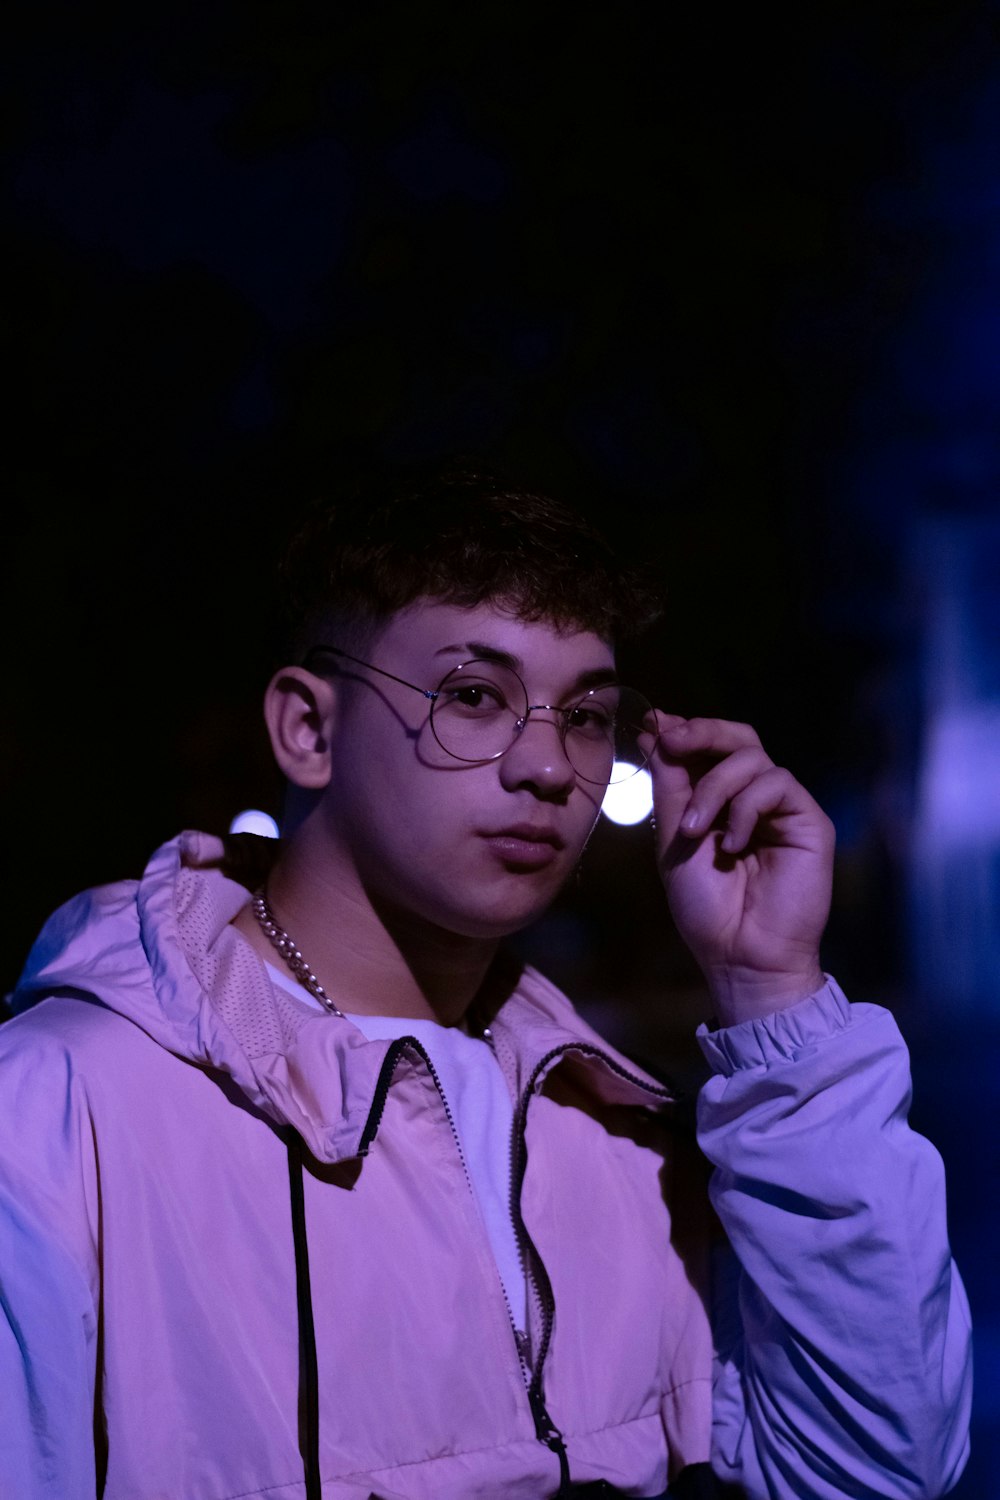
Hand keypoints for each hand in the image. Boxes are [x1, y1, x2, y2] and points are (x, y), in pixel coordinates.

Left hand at [644, 714, 833, 1026]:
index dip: (686, 730)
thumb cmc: (707, 908)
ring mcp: (785, 808)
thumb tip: (657, 731)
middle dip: (702, 732)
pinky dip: (744, 808)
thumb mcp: (674, 839)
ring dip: (713, 787)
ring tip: (694, 831)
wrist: (740, 956)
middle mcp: (756, 798)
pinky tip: (731, 845)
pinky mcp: (810, 821)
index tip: (653, 725)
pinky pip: (777, 784)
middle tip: (672, 740)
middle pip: (739, 737)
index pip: (712, 747)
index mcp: (723, 800)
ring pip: (753, 758)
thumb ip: (671, 786)